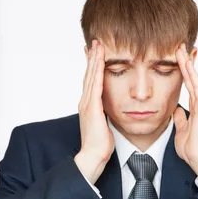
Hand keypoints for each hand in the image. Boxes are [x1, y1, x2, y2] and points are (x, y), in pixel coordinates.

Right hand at [74, 40, 114, 183]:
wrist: (93, 156)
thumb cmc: (101, 145)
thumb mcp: (105, 124)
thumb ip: (106, 113)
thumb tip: (112, 108)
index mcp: (89, 105)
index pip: (91, 80)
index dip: (93, 65)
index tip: (96, 52)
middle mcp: (86, 102)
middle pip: (89, 74)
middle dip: (92, 57)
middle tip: (94, 42)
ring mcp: (87, 104)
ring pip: (91, 77)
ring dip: (94, 60)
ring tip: (97, 45)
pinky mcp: (92, 108)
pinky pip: (95, 86)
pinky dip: (97, 72)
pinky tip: (100, 62)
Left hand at [173, 44, 197, 176]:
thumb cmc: (191, 148)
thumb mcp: (181, 129)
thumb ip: (179, 118)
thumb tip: (176, 110)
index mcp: (195, 107)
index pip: (187, 84)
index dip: (182, 71)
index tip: (176, 58)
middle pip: (191, 77)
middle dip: (185, 62)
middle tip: (179, 46)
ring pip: (194, 78)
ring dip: (187, 63)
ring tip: (180, 48)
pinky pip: (196, 86)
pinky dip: (191, 74)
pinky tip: (186, 63)